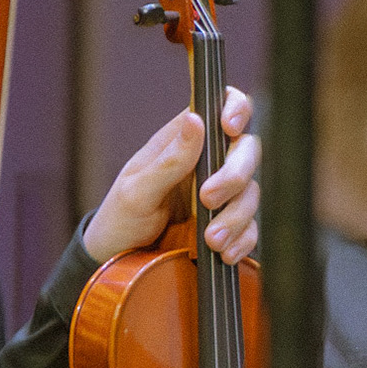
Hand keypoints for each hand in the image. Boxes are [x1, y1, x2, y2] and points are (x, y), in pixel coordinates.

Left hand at [84, 86, 258, 266]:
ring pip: (250, 192)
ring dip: (235, 217)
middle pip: (246, 150)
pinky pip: (248, 228)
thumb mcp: (136, 191)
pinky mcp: (225, 224)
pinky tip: (224, 253)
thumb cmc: (120, 217)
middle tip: (208, 198)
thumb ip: (169, 160)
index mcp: (183, 141)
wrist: (116, 260)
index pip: (222, 107)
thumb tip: (195, 119)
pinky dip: (242, 240)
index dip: (236, 108)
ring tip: (210, 240)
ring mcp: (220, 194)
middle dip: (234, 175)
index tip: (230, 128)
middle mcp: (206, 162)